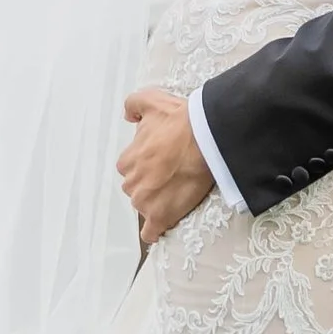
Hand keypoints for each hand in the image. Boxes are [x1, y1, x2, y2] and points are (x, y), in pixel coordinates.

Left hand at [119, 86, 214, 245]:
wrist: (205, 139)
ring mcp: (145, 202)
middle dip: (151, 184)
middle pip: (138, 189)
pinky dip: (154, 231)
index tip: (163, 160)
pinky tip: (161, 227)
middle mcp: (131, 184)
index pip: (131, 168)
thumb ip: (133, 105)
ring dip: (157, 203)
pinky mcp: (161, 216)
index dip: (148, 164)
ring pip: (145, 206)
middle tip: (174, 174)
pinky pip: (151, 232)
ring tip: (179, 192)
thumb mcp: (151, 101)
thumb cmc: (180, 121)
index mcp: (127, 161)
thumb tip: (128, 116)